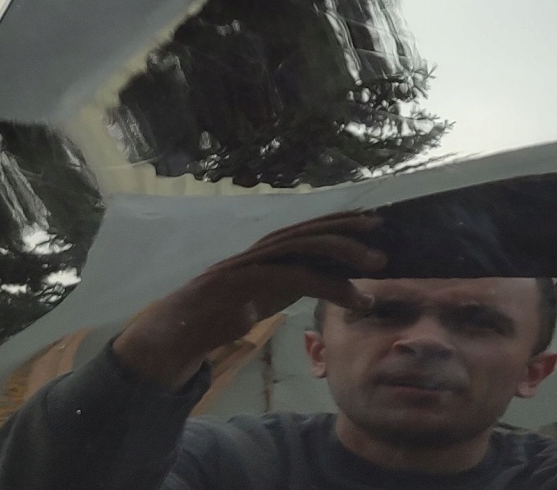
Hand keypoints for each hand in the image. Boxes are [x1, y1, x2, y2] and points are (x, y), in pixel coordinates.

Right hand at [110, 212, 384, 388]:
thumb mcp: (263, 297)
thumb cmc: (218, 315)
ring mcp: (246, 264)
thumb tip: (327, 278)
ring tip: (374, 268)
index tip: (376, 222)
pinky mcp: (237, 283)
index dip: (341, 223)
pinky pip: (286, 278)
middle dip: (347, 232)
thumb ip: (291, 283)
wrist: (172, 335)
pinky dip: (321, 284)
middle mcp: (258, 252)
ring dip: (341, 257)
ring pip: (301, 250)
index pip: (308, 231)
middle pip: (308, 232)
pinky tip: (346, 295)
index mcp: (266, 253)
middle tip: (383, 240)